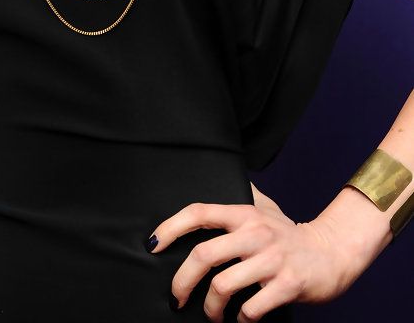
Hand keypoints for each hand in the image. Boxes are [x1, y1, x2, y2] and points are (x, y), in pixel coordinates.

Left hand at [145, 183, 365, 320]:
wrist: (332, 252)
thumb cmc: (289, 233)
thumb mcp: (264, 207)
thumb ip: (240, 195)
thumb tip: (214, 177)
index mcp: (244, 214)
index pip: (199, 213)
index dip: (171, 227)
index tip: (152, 245)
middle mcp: (256, 232)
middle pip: (204, 254)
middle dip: (182, 281)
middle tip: (176, 298)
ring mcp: (272, 259)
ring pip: (223, 285)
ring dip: (211, 307)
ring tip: (212, 314)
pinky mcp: (288, 284)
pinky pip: (251, 308)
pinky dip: (241, 320)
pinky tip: (242, 320)